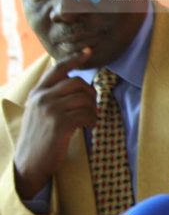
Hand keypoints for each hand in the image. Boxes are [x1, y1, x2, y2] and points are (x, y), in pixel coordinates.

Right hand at [13, 48, 94, 198]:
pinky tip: (88, 127)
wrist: (29, 163)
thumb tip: (76, 83)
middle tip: (92, 107)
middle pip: (77, 82)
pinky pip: (87, 114)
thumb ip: (52, 97)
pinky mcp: (60, 123)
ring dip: (93, 109)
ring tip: (89, 120)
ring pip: (85, 98)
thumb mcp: (40, 112)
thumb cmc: (40, 138)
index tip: (88, 51)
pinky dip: (93, 120)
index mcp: (37, 93)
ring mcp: (50, 110)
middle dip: (91, 94)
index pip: (57, 69)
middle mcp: (42, 98)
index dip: (74, 59)